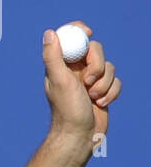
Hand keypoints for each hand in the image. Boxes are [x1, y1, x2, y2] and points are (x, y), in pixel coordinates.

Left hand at [43, 22, 120, 149]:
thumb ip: (53, 57)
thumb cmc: (67, 109)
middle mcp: (75, 70)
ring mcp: (90, 80)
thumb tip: (49, 32)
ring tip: (92, 97)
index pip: (71, 39)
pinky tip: (100, 104)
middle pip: (96, 50)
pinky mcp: (103, 90)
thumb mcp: (59, 80)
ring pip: (109, 66)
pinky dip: (112, 92)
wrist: (80, 135)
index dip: (80, 31)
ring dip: (104, 83)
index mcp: (61, 65)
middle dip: (97, 65)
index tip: (88, 32)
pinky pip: (117, 81)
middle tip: (87, 81)